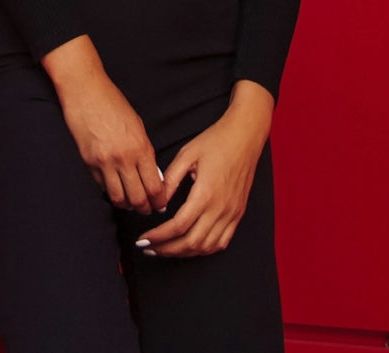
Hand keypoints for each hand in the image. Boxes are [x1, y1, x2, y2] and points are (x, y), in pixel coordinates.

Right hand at [41, 35, 166, 214]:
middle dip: (144, 208)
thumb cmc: (114, 103)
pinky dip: (111, 191)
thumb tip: (151, 175)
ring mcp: (104, 163)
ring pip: (119, 198)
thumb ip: (145, 151)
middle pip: (137, 198)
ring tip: (131, 203)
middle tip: (147, 209)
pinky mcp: (89, 163)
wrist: (86, 92)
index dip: (159, 200)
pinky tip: (115, 189)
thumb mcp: (137, 125)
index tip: (160, 204)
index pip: (154, 186)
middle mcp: (124, 158)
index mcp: (140, 147)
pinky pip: (102, 187)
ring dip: (127, 204)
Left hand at [134, 80, 273, 257]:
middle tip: (148, 248)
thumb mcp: (187, 154)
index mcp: (206, 193)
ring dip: (183, 253)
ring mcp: (232, 214)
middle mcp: (220, 208)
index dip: (158, 237)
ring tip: (165, 249)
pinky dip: (204, 250)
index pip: (178, 226)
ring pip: (206, 247)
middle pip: (191, 243)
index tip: (143, 239)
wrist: (245, 136)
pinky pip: (221, 242)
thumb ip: (170, 180)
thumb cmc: (215, 141)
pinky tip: (190, 246)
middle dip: (166, 249)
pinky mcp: (238, 214)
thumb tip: (157, 204)